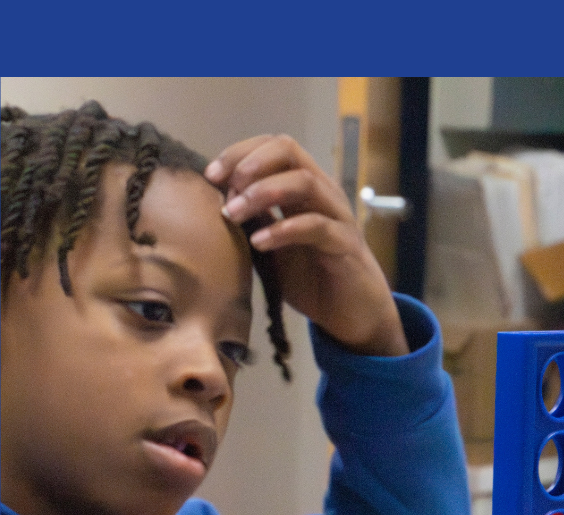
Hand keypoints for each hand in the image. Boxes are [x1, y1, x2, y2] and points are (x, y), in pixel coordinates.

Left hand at [205, 135, 408, 356]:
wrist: (353, 316)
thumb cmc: (313, 280)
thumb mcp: (272, 248)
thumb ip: (253, 223)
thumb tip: (219, 203)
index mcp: (303, 189)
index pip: (273, 148)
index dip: (240, 153)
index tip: (211, 175)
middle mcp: (322, 193)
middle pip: (288, 149)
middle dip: (250, 163)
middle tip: (225, 188)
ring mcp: (337, 216)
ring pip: (303, 181)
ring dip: (263, 192)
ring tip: (235, 214)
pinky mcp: (345, 245)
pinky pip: (316, 226)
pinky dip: (283, 230)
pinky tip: (259, 243)